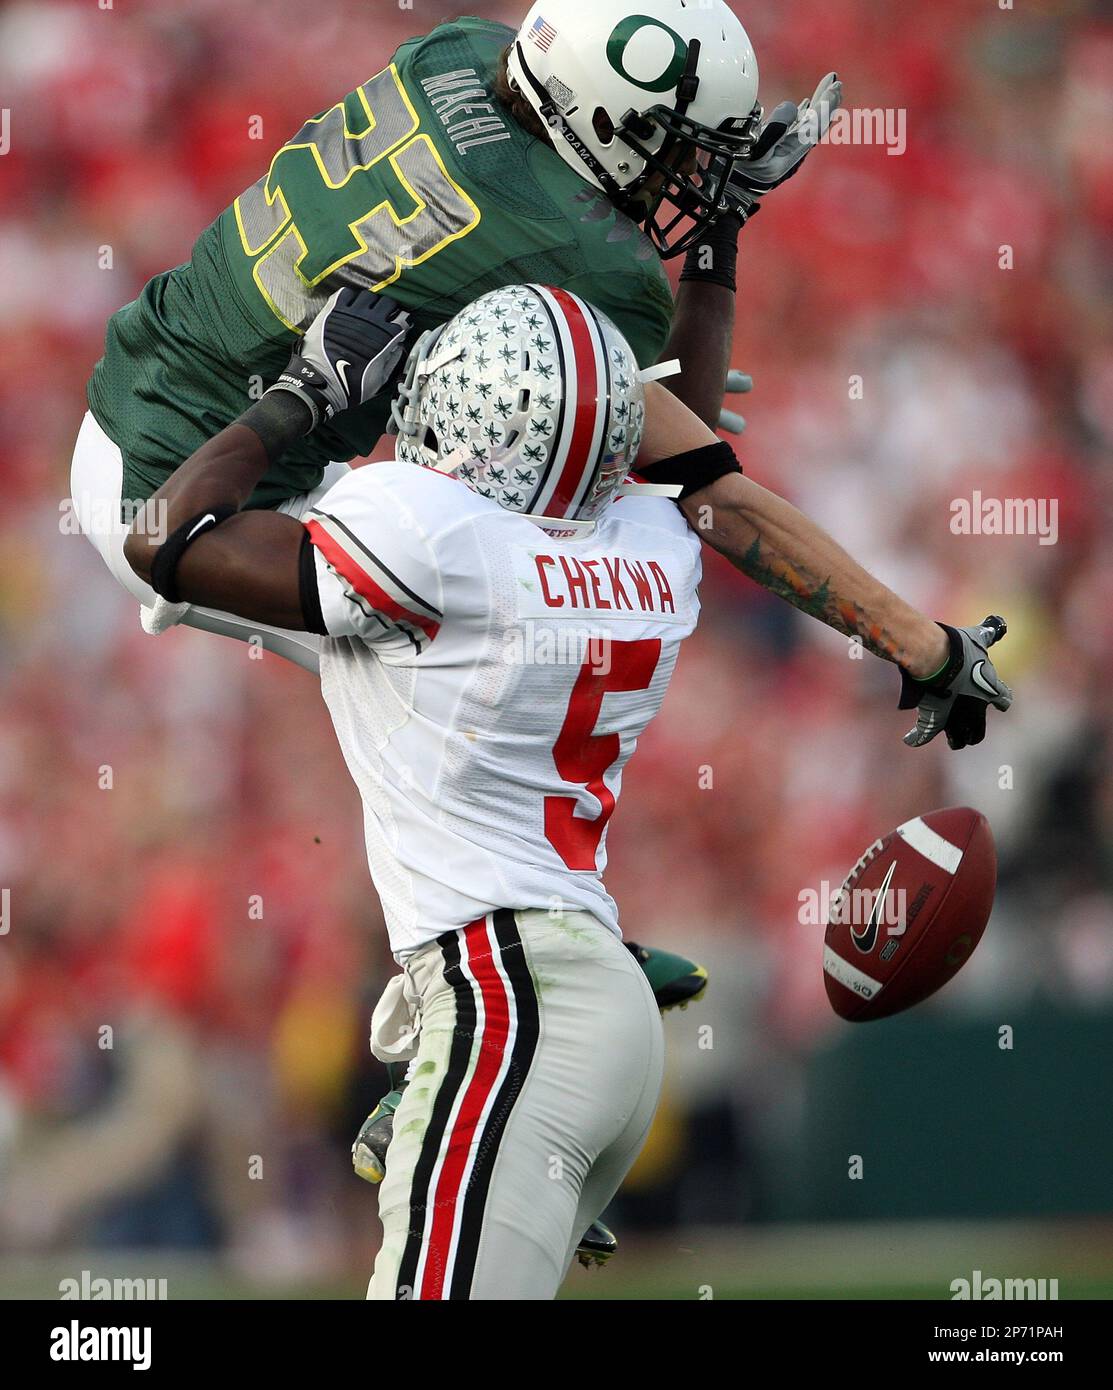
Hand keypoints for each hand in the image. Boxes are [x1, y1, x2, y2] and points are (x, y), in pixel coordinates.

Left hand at [264, 287, 411, 429]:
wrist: (321, 383)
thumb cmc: (350, 386)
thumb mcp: (380, 380)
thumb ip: (392, 360)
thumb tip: (398, 347)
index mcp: (385, 338)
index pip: (402, 320)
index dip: (403, 323)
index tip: (400, 327)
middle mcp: (371, 322)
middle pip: (388, 303)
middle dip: (389, 309)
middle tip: (384, 317)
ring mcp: (351, 314)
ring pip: (368, 296)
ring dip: (370, 302)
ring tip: (366, 311)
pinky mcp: (333, 310)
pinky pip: (345, 294)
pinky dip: (350, 298)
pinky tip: (350, 307)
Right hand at [722, 72, 842, 223]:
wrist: (733, 191)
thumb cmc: (742, 173)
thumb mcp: (758, 151)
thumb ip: (777, 129)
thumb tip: (792, 107)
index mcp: (793, 150)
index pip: (817, 124)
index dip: (827, 104)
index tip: (835, 86)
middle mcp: (794, 149)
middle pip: (817, 122)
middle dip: (827, 100)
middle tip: (836, 80)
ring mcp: (787, 148)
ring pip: (808, 123)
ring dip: (817, 104)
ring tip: (827, 88)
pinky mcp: (778, 147)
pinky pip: (797, 127)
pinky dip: (803, 114)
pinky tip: (804, 105)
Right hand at [900, 616, 1013, 749]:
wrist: (937, 657)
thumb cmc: (959, 647)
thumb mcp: (977, 637)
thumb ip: (989, 633)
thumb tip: (998, 622)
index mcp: (989, 689)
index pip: (1004, 700)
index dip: (1000, 700)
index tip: (999, 701)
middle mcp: (975, 708)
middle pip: (979, 731)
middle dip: (973, 731)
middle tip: (966, 727)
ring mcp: (955, 717)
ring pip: (958, 740)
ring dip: (953, 739)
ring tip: (948, 738)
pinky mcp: (934, 720)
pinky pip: (923, 735)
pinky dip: (915, 738)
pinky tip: (909, 738)